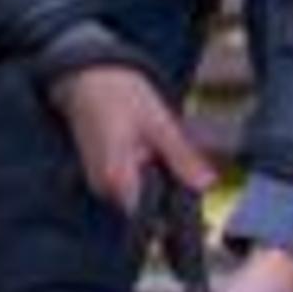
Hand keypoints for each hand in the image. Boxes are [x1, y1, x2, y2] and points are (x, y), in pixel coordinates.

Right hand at [48, 64, 217, 212]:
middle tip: (176, 158)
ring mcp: (100, 182)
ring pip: (139, 195)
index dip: (173, 211)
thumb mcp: (158, 122)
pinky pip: (129, 185)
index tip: (190, 196)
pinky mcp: (101, 174)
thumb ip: (181, 157)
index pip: (150, 216)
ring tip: (159, 146)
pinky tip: (147, 148)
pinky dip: (144, 172)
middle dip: (169, 190)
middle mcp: (103, 187)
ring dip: (158, 180)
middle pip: (146, 207)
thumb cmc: (119, 95)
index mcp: (117, 177)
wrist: (86, 76)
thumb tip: (206, 186)